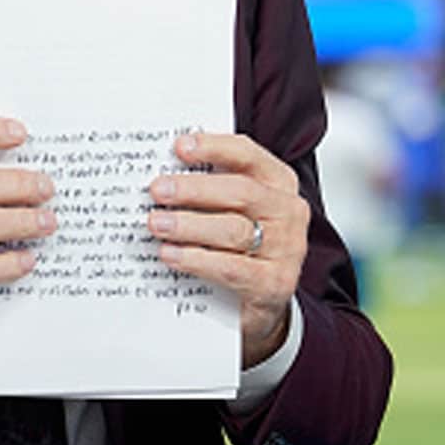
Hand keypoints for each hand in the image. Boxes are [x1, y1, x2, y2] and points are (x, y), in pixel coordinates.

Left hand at [147, 133, 308, 368]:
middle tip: (158, 190)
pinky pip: (231, 268)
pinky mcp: (275, 284)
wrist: (263, 298)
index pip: (247, 155)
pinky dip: (196, 259)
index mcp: (277, 181)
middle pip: (240, 192)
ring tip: (156, 223)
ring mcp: (286, 249)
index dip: (213, 147)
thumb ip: (209, 185)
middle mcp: (287, 211)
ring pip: (233, 230)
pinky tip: (170, 254)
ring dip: (188, 225)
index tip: (180, 146)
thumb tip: (164, 172)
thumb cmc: (240, 241)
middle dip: (194, 190)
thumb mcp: (231, 206)